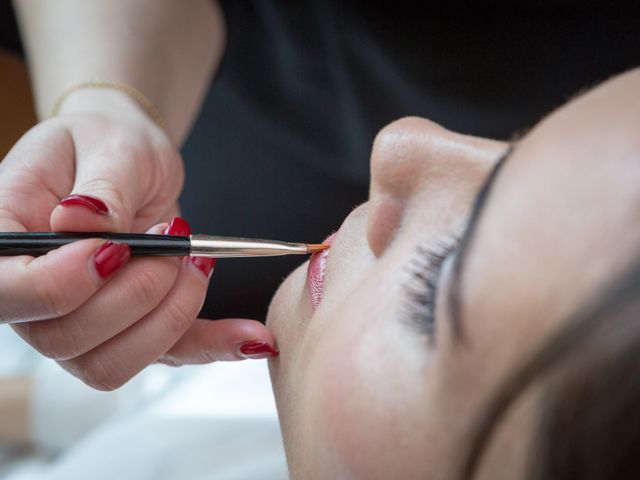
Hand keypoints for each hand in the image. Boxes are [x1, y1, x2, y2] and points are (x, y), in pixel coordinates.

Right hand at [0, 99, 276, 389]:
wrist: (127, 159)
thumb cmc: (106, 142)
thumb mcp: (108, 143)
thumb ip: (101, 183)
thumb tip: (81, 219)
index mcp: (7, 239)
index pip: (6, 292)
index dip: (58, 285)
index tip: (115, 248)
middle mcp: (35, 295)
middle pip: (64, 339)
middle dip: (135, 295)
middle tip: (174, 241)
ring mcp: (80, 322)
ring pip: (112, 363)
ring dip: (170, 316)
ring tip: (197, 261)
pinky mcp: (132, 330)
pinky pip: (167, 358)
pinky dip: (212, 347)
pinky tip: (251, 335)